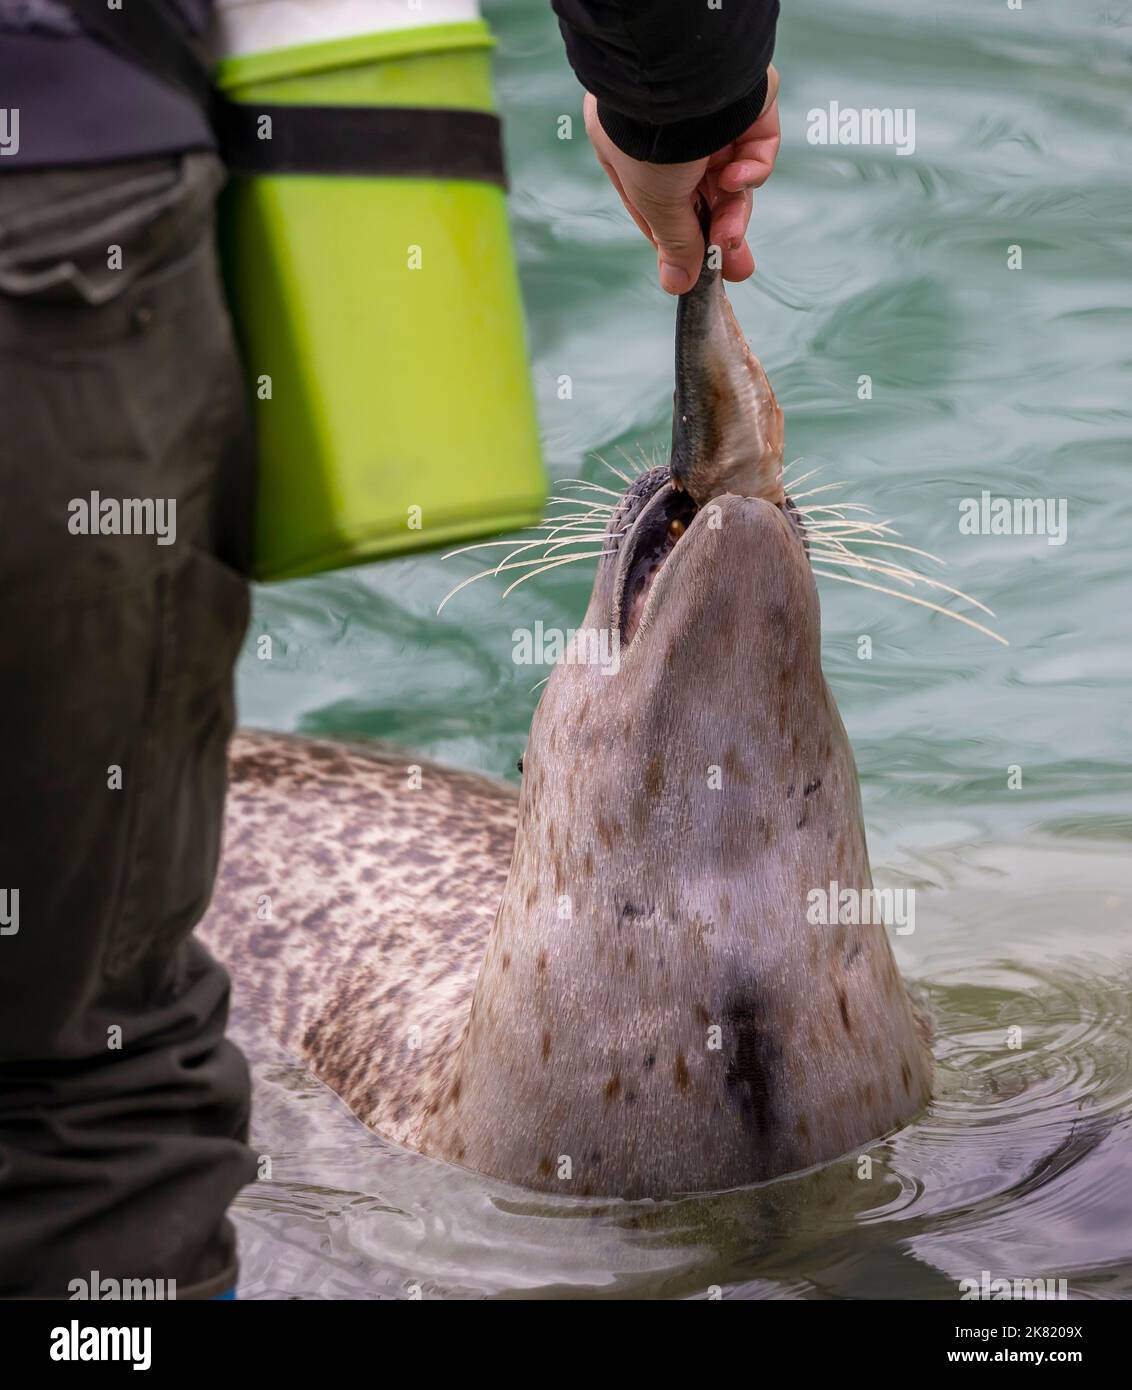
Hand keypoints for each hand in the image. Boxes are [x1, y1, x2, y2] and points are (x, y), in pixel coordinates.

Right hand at [584, 65, 780, 293]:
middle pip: (703, 194)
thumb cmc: (652, 137)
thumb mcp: (656, 202)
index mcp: (634, 147)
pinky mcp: (750, 105)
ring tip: (732, 238)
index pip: (660, 203)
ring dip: (734, 212)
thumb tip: (677, 285)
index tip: (694, 270)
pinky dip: (752, 171)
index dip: (679, 238)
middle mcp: (673, 131)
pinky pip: (756, 148)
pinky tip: (738, 178)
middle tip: (735, 270)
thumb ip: (674, 242)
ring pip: (731, 179)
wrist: (685, 80)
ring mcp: (714, 117)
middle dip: (719, 235)